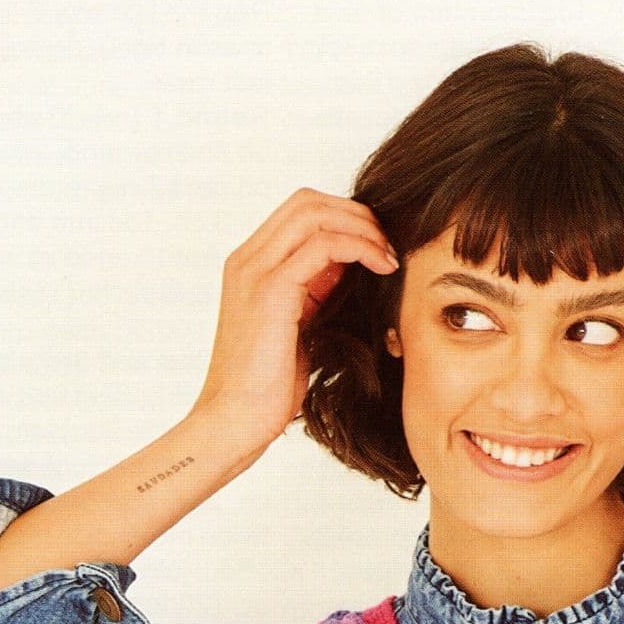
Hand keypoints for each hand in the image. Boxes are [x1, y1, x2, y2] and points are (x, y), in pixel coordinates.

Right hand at [188, 188, 400, 462]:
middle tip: (389, 244)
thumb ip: (315, 292)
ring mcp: (255, 271)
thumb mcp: (298, 329)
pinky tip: (381, 266)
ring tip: (389, 255)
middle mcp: (247, 260)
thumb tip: (349, 266)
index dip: (343, 219)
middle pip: (307, 201)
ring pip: (315, 213)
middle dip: (356, 214)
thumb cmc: (266, 389)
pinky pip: (323, 244)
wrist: (234, 422)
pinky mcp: (271, 290)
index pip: (300, 212)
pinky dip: (359, 247)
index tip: (377, 247)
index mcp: (250, 266)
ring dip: (361, 227)